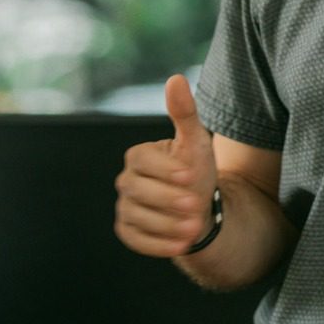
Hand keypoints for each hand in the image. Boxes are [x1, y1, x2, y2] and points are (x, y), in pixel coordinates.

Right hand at [113, 74, 218, 258]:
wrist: (199, 209)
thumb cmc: (195, 171)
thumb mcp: (195, 142)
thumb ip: (184, 113)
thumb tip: (176, 78)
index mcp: (138, 156)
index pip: (142, 160)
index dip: (166, 169)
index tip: (190, 175)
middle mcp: (126, 181)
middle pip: (137, 190)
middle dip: (167, 199)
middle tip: (195, 205)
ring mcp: (125, 207)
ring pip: (137, 217)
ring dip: (166, 225)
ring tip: (194, 227)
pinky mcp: (128, 231)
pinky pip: (135, 239)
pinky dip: (158, 244)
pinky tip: (181, 245)